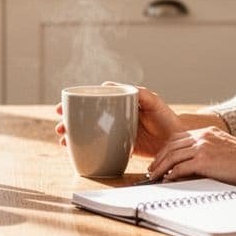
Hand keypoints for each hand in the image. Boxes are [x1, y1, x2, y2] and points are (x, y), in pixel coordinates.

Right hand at [53, 84, 186, 155]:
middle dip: (68, 120)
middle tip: (59, 126)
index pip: (91, 99)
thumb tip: (109, 84)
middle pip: (84, 116)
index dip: (74, 103)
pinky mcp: (118, 146)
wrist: (176, 142)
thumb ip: (136, 92)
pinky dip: (84, 148)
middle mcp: (113, 115)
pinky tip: (75, 151)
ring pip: (87, 131)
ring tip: (63, 139)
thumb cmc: (167, 118)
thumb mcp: (153, 101)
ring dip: (72, 134)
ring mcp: (114, 131)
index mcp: (118, 102)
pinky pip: (97, 146)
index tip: (62, 107)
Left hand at [147, 125, 235, 191]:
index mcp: (206, 132)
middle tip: (151, 169)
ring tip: (154, 176)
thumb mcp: (224, 147)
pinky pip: (180, 167)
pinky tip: (168, 180)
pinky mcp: (204, 160)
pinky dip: (171, 174)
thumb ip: (209, 150)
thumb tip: (195, 163)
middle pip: (171, 145)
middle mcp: (202, 136)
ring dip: (160, 167)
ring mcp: (202, 147)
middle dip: (159, 158)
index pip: (178, 138)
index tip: (160, 159)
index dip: (166, 149)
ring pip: (172, 156)